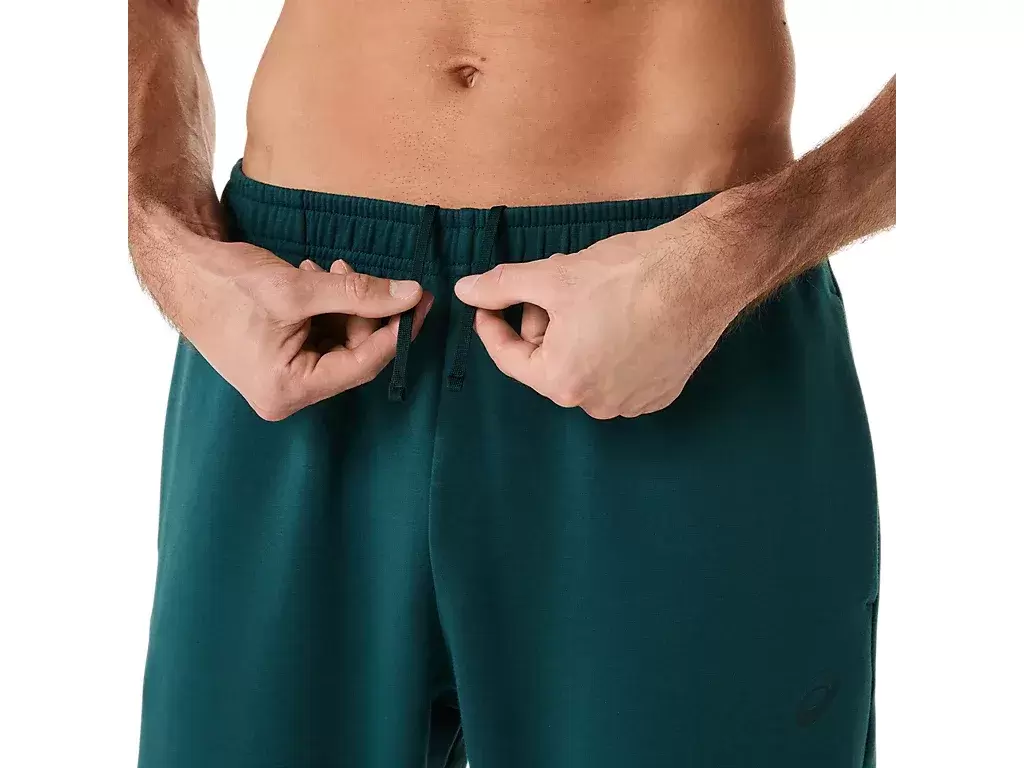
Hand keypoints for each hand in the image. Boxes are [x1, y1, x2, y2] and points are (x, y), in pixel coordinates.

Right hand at [146, 222, 430, 420]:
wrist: (179, 269)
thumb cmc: (226, 283)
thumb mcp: (299, 288)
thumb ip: (359, 293)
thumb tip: (411, 295)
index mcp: (288, 390)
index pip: (363, 365)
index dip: (396, 331)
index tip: (421, 302)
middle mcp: (287, 394)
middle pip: (354, 355)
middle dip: (367, 313)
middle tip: (378, 277)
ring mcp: (283, 379)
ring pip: (340, 343)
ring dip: (346, 305)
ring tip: (330, 270)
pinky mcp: (281, 360)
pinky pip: (321, 337)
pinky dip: (328, 308)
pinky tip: (316, 277)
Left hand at [454, 210, 752, 418]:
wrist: (701, 274)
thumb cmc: (626, 275)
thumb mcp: (552, 276)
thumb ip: (502, 286)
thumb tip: (466, 290)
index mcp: (561, 380)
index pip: (510, 358)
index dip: (492, 325)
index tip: (488, 305)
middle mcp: (595, 404)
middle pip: (548, 362)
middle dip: (544, 325)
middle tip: (556, 288)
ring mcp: (631, 403)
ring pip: (584, 368)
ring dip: (578, 337)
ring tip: (596, 299)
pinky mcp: (660, 394)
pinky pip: (619, 375)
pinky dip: (612, 350)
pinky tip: (626, 318)